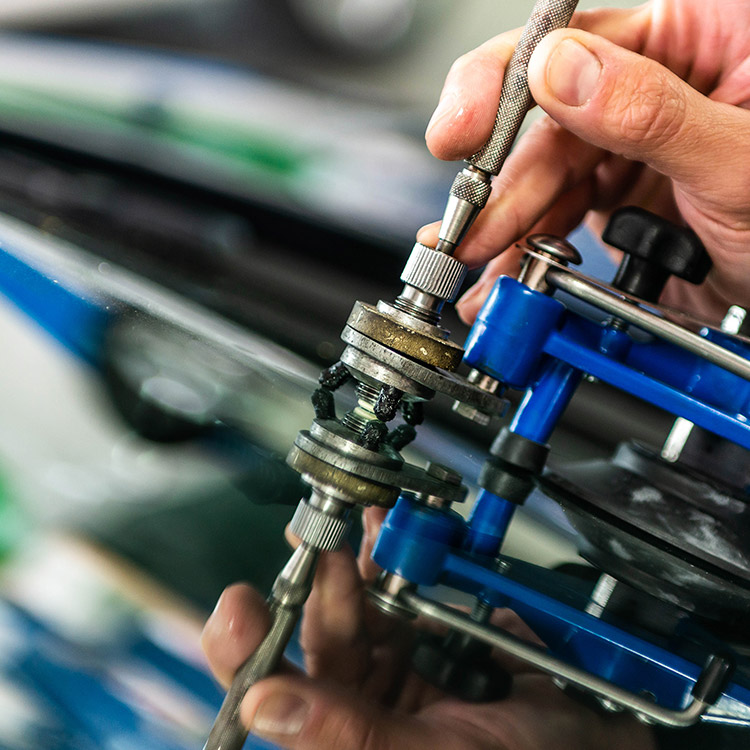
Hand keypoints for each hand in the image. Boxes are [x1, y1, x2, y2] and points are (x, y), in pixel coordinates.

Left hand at [202, 508, 653, 749]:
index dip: (250, 652)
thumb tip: (262, 703)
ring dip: (351, 558)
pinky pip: (401, 581)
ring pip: (359, 598)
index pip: (278, 696)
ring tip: (347, 522)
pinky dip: (392, 549)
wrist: (605, 733)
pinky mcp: (430, 623)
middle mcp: (364, 699)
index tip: (238, 607)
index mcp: (348, 738)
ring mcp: (398, 657)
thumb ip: (350, 735)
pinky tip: (381, 525)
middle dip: (319, 584)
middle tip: (318, 540)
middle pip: (323, 632)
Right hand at [418, 1, 749, 323]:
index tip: (460, 128)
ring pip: (545, 177)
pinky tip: (504, 270)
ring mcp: (633, 145)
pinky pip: (559, 215)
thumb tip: (562, 71)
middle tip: (464, 227)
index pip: (581, 40)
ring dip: (505, 226)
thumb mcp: (744, 160)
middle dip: (500, 185)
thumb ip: (651, 111)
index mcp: (697, 36)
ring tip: (475, 261)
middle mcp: (654, 85)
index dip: (505, 83)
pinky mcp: (620, 196)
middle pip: (548, 124)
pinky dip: (528, 248)